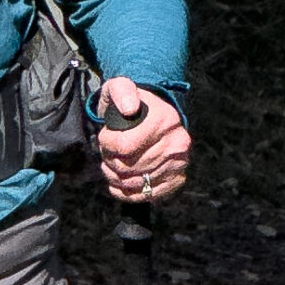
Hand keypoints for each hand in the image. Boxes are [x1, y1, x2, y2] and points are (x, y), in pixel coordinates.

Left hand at [98, 78, 189, 203]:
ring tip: (113, 165)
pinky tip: (119, 183)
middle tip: (108, 152)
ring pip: (135, 183)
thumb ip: (121, 91)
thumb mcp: (121, 88)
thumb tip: (129, 108)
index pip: (123, 147)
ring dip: (116, 177)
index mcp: (165, 120)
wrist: (152, 116)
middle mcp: (177, 144)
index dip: (107, 145)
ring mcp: (179, 164)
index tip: (105, 137)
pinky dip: (127, 194)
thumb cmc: (131, 104)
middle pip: (128, 167)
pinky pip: (147, 196)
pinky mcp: (176, 180)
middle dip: (110, 161)